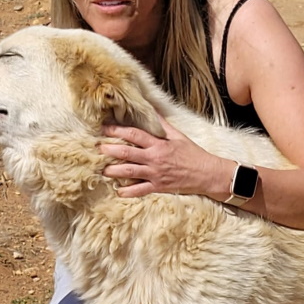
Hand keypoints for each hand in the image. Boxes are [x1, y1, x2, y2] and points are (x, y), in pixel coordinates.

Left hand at [101, 116, 221, 197]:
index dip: (117, 130)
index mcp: (159, 144)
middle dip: (110, 150)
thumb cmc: (193, 154)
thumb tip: (150, 110)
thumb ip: (162, 125)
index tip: (104, 128)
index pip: (134, 134)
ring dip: (113, 171)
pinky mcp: (159, 187)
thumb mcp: (178, 136)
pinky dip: (128, 192)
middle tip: (97, 148)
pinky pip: (140, 190)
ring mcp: (155, 174)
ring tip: (102, 170)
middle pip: (127, 153)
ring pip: (129, 172)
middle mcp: (154, 158)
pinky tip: (118, 191)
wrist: (207, 174)